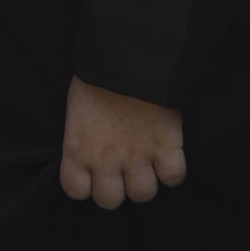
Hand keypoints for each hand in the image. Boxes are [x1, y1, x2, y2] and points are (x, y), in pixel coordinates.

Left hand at [59, 75, 185, 209]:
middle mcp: (104, 159)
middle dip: (117, 186)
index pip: (75, 190)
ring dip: (146, 180)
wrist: (129, 49)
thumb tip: (94, 144)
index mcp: (78, 147)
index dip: (86, 183)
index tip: (94, 170)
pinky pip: (173, 177)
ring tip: (147, 161)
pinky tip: (168, 153)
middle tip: (123, 166)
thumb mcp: (79, 103)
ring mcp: (137, 155)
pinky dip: (173, 169)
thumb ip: (85, 132)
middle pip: (110, 201)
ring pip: (143, 194)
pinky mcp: (166, 145)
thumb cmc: (100, 69)